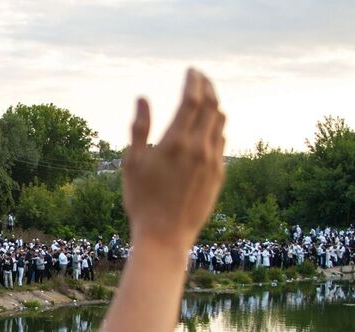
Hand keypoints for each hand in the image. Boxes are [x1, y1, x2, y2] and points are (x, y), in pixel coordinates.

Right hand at [122, 68, 225, 250]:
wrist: (165, 237)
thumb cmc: (142, 201)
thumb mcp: (132, 163)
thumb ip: (139, 129)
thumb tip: (142, 98)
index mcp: (176, 141)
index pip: (192, 99)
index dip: (194, 81)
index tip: (191, 71)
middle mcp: (199, 147)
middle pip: (212, 106)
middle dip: (208, 87)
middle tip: (200, 78)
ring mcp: (212, 161)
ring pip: (220, 123)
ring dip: (214, 106)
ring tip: (206, 100)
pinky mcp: (219, 175)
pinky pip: (222, 143)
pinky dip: (217, 128)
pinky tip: (209, 129)